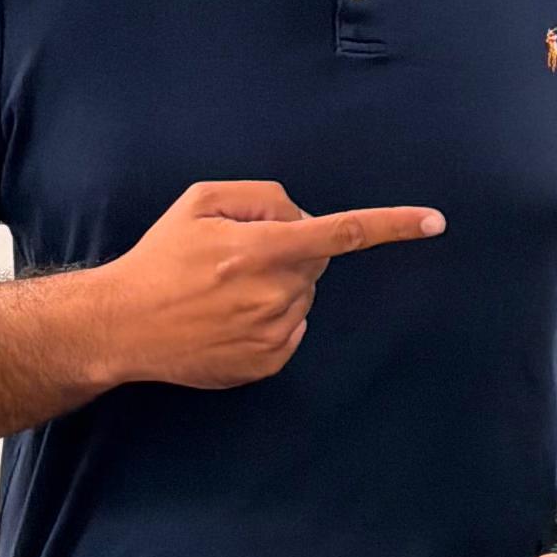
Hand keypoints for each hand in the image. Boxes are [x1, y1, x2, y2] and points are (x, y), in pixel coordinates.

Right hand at [92, 180, 444, 390]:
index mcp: (262, 248)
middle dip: (291, 252)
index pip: (342, 232)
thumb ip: (261, 194)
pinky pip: (292, 331)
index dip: (393, 224)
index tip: (435, 221)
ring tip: (223, 292)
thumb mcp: (200, 202)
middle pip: (316, 262)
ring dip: (277, 288)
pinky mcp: (267, 363)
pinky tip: (228, 319)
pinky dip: (271, 320)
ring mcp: (273, 332)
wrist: (122, 325)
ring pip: (303, 297)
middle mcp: (274, 292)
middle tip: (237, 257)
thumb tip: (303, 216)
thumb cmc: (160, 259)